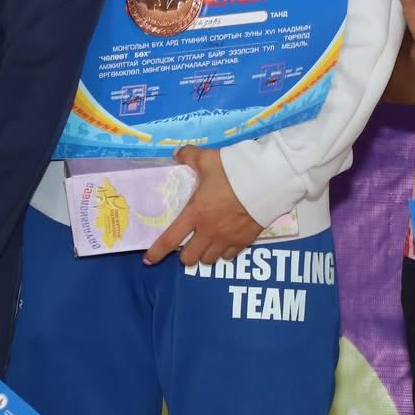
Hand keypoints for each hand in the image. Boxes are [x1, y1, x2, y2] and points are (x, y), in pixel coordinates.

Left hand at [145, 146, 264, 267]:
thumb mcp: (206, 159)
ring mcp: (227, 240)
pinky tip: (225, 242)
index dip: (157, 252)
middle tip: (187, 244)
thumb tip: (177, 154)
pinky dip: (224, 252)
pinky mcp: (244, 241)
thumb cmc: (232, 171)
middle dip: (185, 254)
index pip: (169, 240)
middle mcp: (208, 232)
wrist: (266, 181)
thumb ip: (188, 156)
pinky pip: (229, 256)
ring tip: (205, 244)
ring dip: (204, 255)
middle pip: (189, 259)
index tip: (148, 260)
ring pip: (209, 261)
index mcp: (195, 214)